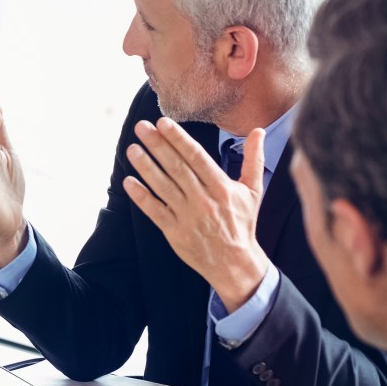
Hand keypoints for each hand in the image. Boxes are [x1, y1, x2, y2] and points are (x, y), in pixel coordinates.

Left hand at [122, 118, 270, 311]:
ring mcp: (188, 216)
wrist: (235, 263)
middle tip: (141, 126)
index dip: (179, 139)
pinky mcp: (175, 231)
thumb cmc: (242, 223)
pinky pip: (155, 211)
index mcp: (221, 187)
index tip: (164, 122)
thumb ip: (254, 159)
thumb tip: (258, 130)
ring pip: (163, 187)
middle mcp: (204, 200)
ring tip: (132, 149)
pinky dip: (142, 197)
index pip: (197, 157)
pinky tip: (129, 182)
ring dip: (146, 167)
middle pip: (177, 168)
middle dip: (158, 145)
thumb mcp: (253, 190)